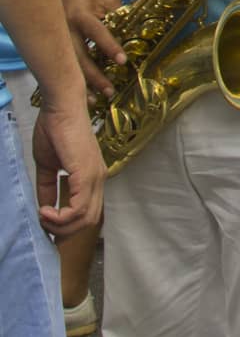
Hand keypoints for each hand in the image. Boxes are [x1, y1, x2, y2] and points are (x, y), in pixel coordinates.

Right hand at [32, 100, 105, 238]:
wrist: (61, 107)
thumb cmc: (55, 130)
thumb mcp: (49, 165)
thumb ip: (48, 187)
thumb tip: (44, 208)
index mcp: (92, 177)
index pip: (87, 213)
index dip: (66, 224)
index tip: (45, 220)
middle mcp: (98, 179)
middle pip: (88, 221)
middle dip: (64, 229)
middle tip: (43, 222)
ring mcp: (95, 177)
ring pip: (85, 218)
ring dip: (61, 225)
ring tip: (43, 215)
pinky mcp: (87, 174)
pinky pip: (78, 208)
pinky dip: (61, 217)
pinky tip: (45, 210)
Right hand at [58, 0, 123, 95]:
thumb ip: (120, 15)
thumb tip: (138, 32)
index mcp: (81, 14)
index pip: (97, 32)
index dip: (110, 47)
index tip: (122, 61)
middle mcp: (65, 28)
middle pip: (79, 56)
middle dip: (93, 75)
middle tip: (110, 90)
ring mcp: (57, 39)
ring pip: (67, 65)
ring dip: (81, 83)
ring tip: (96, 100)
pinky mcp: (53, 46)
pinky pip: (61, 66)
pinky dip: (70, 80)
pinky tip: (80, 94)